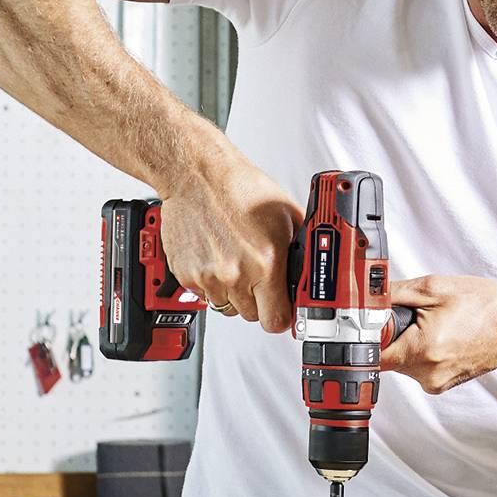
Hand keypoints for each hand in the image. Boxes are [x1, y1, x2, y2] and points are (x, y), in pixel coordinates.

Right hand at [160, 148, 301, 332]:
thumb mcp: (287, 216)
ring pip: (227, 307)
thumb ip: (300, 250)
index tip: (281, 309)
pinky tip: (217, 258)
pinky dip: (212, 284)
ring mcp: (208, 276)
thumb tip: (310, 273)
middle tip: (258, 275)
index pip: (275, 320)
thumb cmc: (240, 189)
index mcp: (265, 262)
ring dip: (234, 293)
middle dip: (259, 300)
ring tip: (236, 261)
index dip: (281, 316)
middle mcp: (235, 274)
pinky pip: (205, 296)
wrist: (198, 176)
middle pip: (252, 315)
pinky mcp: (186, 275)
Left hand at [380, 275, 496, 394]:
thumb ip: (392, 295)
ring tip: (436, 325)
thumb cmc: (485, 306)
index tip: (376, 323)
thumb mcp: (434, 287)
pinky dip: (423, 351)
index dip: (369, 336)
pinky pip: (418, 367)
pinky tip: (443, 336)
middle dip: (393, 334)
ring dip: (409, 342)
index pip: (371, 354)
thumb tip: (365, 300)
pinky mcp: (442, 385)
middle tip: (416, 316)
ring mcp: (436, 382)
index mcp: (423, 349)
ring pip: (402, 362)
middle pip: (386, 357)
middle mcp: (427, 373)